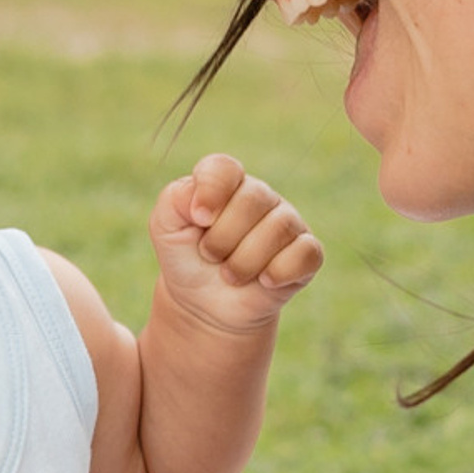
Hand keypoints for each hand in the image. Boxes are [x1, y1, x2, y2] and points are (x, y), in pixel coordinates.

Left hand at [150, 153, 321, 332]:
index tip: (198, 219)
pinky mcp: (307, 253)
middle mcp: (260, 196)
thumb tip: (204, 202)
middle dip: (223, 238)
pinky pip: (306, 253)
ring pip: (279, 228)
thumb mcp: (166, 226)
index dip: (211, 191)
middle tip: (210, 256)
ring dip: (244, 261)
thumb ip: (175, 200)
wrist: (204, 305)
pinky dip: (280, 272)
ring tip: (230, 275)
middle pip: (253, 199)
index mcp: (226, 182)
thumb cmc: (186, 257)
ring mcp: (287, 223)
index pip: (224, 168)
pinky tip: (263, 282)